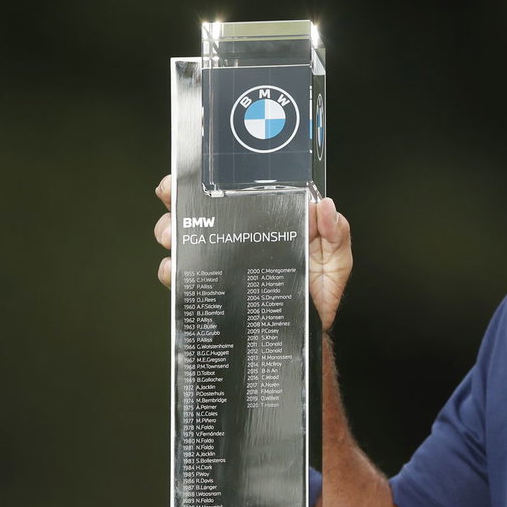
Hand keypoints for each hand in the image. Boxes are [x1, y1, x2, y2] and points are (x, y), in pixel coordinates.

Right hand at [153, 175, 354, 328]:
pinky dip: (173, 270)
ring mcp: (220, 262)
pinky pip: (182, 277)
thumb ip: (335, 233)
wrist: (306, 333)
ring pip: (181, 239)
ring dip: (171, 231)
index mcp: (264, 222)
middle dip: (179, 199)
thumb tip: (325, 206)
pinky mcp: (211, 289)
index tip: (196, 173)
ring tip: (175, 234)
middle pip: (197, 211)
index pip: (232, 192)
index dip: (210, 179)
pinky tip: (176, 267)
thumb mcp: (336, 259)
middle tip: (175, 198)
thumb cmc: (319, 293)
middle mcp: (237, 238)